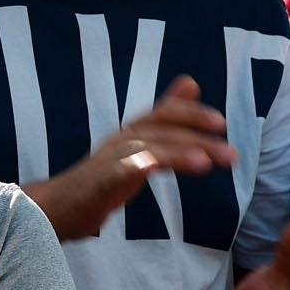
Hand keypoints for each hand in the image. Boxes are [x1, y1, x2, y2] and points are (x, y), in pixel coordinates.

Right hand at [28, 77, 234, 241]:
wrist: (59, 207)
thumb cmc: (104, 176)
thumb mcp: (141, 143)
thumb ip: (166, 117)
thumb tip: (191, 81)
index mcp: (134, 131)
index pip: (164, 113)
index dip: (191, 114)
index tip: (221, 123)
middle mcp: (122, 139)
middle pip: (161, 131)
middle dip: (197, 139)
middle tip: (231, 154)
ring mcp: (109, 160)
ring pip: (146, 149)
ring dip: (177, 154)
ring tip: (206, 164)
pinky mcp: (98, 183)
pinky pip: (117, 172)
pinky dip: (136, 167)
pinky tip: (153, 169)